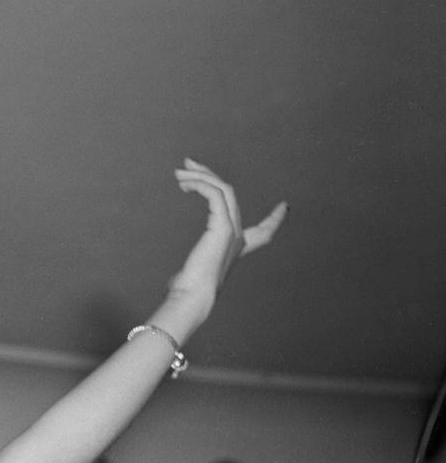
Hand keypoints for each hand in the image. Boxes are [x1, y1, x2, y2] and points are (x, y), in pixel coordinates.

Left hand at [165, 159, 286, 316]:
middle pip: (230, 196)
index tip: (285, 208)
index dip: (275, 220)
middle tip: (188, 165)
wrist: (193, 297)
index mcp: (236, 250)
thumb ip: (191, 274)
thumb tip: (177, 284)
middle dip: (210, 176)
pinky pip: (214, 193)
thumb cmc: (189, 293)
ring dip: (200, 176)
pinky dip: (200, 184)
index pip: (263, 234)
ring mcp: (232, 229)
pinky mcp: (223, 225)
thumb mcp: (192, 279)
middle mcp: (238, 237)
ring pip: (223, 189)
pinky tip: (185, 185)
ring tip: (179, 171)